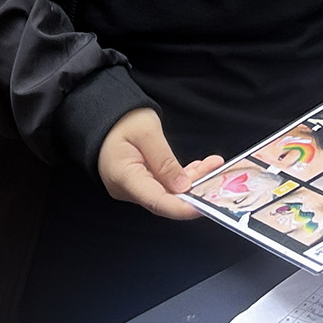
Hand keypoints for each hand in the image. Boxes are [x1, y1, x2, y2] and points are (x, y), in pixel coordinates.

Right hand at [97, 108, 221, 219]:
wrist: (104, 115)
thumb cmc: (121, 120)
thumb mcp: (147, 133)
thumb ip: (165, 161)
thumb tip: (183, 187)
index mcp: (124, 177)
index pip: (157, 202)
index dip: (182, 207)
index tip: (205, 205)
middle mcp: (128, 189)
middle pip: (166, 198)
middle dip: (194, 190)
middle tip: (218, 175)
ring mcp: (134, 187)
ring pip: (169, 192)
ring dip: (192, 180)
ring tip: (214, 164)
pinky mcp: (142, 182)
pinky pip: (165, 185)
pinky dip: (183, 177)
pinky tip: (201, 167)